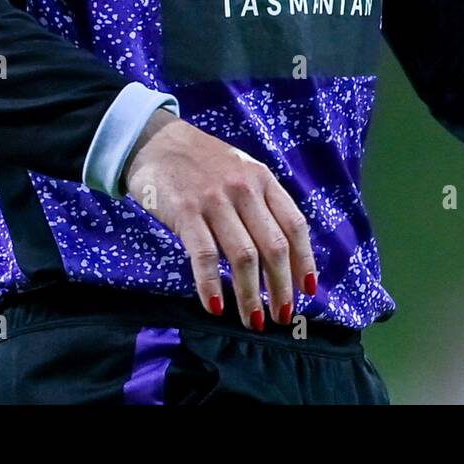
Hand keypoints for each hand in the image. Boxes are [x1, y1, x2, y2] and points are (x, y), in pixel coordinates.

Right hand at [121, 110, 316, 329]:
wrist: (155, 142)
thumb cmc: (201, 162)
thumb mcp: (240, 171)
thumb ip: (260, 203)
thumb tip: (281, 253)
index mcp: (263, 179)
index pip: (295, 225)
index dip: (305, 261)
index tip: (308, 290)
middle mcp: (244, 189)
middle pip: (274, 247)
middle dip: (281, 288)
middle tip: (282, 316)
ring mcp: (215, 201)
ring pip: (244, 257)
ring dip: (250, 296)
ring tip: (252, 320)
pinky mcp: (186, 213)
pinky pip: (205, 257)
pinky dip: (211, 287)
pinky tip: (215, 307)